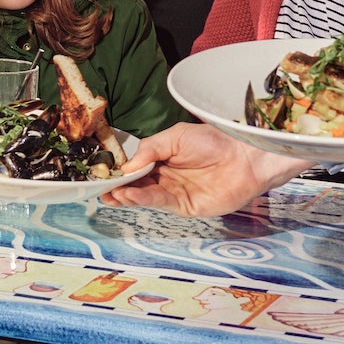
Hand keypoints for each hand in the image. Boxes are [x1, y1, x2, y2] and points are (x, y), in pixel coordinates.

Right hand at [101, 123, 308, 215]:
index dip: (120, 170)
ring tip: (110, 193)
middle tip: (99, 188)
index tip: (102, 172)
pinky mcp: (185, 207)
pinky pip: (159, 203)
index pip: (136, 166)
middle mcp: (166, 176)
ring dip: (126, 195)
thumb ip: (150, 149)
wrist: (244, 157)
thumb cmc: (214, 141)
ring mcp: (174, 193)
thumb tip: (127, 165)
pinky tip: (129, 194)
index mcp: (163, 158)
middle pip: (136, 184)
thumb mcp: (176, 136)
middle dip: (117, 186)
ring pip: (144, 195)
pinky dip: (142, 199)